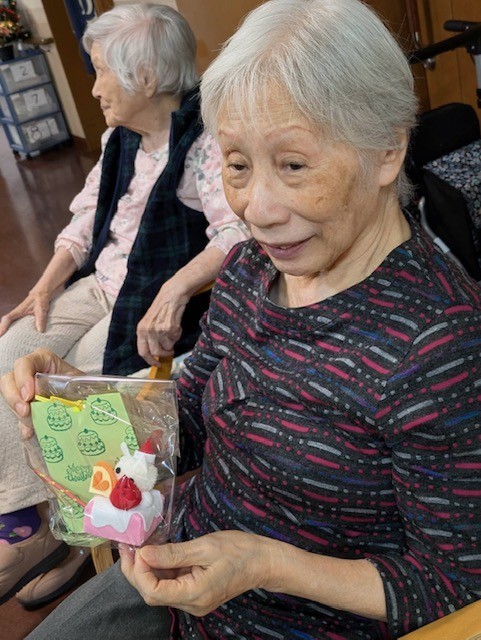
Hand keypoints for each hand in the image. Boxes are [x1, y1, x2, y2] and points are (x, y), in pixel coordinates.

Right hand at [0, 289, 52, 336]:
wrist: (42, 292)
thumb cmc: (41, 299)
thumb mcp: (41, 308)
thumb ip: (41, 318)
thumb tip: (40, 331)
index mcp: (19, 310)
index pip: (8, 318)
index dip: (3, 326)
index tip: (0, 334)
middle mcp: (17, 313)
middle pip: (5, 322)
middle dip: (1, 330)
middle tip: (0, 339)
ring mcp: (20, 315)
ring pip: (10, 323)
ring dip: (6, 330)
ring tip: (5, 341)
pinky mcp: (24, 317)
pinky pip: (16, 324)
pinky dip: (13, 329)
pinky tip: (16, 336)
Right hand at [0, 348, 82, 439]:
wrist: (84, 395)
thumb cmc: (80, 383)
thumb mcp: (77, 381)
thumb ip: (67, 386)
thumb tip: (52, 400)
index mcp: (41, 360)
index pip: (24, 364)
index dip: (22, 378)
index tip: (29, 395)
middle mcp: (28, 372)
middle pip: (9, 381)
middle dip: (14, 398)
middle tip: (25, 411)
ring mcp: (23, 389)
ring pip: (10, 398)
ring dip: (18, 412)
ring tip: (32, 424)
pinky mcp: (25, 406)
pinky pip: (17, 416)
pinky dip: (23, 425)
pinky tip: (30, 433)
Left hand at [119, 531, 276, 615]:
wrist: (264, 561)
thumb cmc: (239, 551)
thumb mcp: (205, 546)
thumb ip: (173, 553)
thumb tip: (143, 554)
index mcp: (194, 594)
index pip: (154, 590)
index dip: (140, 571)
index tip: (137, 548)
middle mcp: (192, 603)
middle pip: (153, 593)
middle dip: (136, 571)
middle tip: (128, 546)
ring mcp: (194, 600)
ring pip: (160, 588)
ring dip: (146, 569)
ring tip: (137, 546)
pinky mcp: (196, 592)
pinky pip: (172, 583)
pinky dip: (161, 569)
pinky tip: (155, 552)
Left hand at [136, 281, 188, 365]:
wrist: (172, 294)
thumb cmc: (162, 307)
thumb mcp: (150, 321)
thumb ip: (150, 336)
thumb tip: (155, 353)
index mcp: (141, 329)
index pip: (142, 351)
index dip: (150, 361)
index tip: (157, 364)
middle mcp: (148, 331)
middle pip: (156, 353)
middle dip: (165, 354)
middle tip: (170, 351)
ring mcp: (159, 330)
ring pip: (168, 346)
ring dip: (172, 341)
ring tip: (173, 331)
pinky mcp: (170, 328)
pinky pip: (176, 338)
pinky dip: (178, 334)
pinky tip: (176, 325)